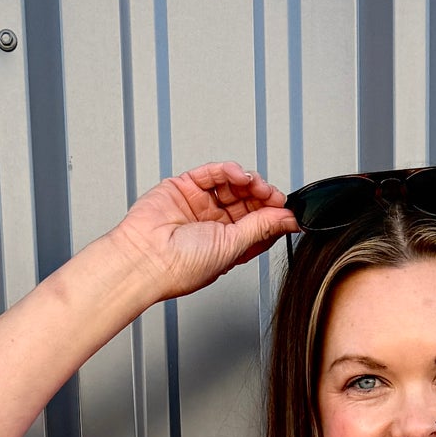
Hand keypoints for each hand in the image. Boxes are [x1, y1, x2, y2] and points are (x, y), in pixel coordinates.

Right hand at [106, 161, 297, 302]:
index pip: (259, 225)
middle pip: (248, 203)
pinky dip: (228, 170)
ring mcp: (200, 206)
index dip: (274, 215)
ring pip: (232, 185)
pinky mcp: (185, 187)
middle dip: (263, 196)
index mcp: (228, 246)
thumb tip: (288, 219)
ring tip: (255, 184)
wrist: (146, 258)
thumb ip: (261, 228)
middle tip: (273, 195)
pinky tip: (239, 175)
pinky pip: (212, 173)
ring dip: (248, 181)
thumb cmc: (180, 266)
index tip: (289, 211)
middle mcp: (215, 226)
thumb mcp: (233, 247)